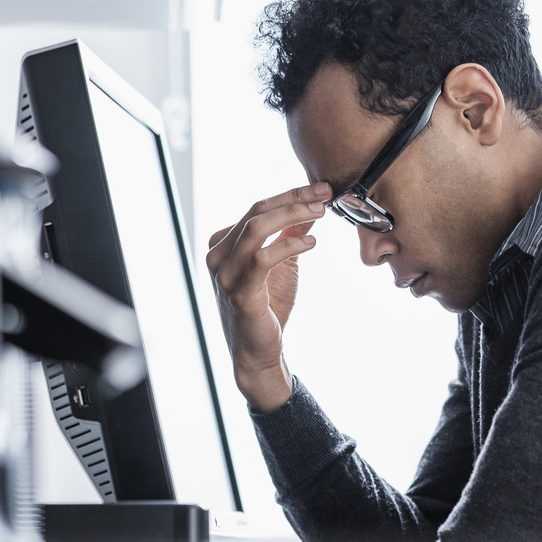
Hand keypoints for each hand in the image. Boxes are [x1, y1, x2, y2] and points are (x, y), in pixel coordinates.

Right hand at [206, 183, 330, 412]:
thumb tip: (312, 207)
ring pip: (255, 229)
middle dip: (293, 199)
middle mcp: (217, 257)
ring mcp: (225, 275)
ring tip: (320, 212)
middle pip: (255, 212)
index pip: (257, 208)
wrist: (259, 352)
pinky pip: (263, 259)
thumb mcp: (281, 264)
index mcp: (223, 245)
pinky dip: (289, 245)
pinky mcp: (239, 294)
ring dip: (291, 215)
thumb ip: (290, 235)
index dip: (290, 195)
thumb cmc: (267, 308)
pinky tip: (311, 243)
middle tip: (324, 194)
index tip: (321, 190)